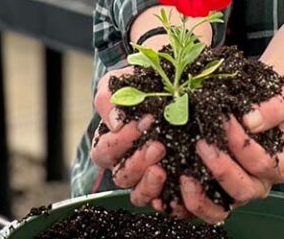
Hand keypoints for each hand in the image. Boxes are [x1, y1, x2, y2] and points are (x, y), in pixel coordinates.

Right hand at [90, 68, 166, 204]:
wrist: (179, 81)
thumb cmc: (148, 81)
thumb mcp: (127, 80)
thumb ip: (112, 97)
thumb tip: (116, 122)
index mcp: (112, 142)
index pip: (104, 152)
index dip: (120, 142)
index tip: (144, 122)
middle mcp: (128, 163)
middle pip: (121, 176)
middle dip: (138, 162)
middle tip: (158, 146)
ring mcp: (149, 177)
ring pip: (139, 195)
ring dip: (149, 185)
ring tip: (163, 169)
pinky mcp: (171, 186)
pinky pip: (166, 204)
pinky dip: (170, 202)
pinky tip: (178, 191)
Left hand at [174, 82, 283, 224]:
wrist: (258, 100)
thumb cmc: (271, 100)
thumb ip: (275, 108)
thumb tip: (252, 121)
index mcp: (277, 165)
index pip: (261, 163)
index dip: (241, 144)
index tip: (225, 120)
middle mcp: (257, 185)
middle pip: (241, 190)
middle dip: (219, 168)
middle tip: (201, 142)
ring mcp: (233, 194)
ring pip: (219, 211)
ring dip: (200, 196)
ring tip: (185, 175)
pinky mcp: (212, 196)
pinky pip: (197, 210)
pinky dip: (182, 204)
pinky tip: (170, 190)